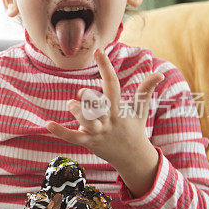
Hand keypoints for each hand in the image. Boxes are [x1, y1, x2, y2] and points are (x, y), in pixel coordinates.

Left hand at [44, 48, 162, 193]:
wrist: (133, 157)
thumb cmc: (134, 128)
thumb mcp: (140, 109)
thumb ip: (145, 90)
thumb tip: (159, 73)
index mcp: (118, 108)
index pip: (113, 85)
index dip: (106, 67)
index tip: (99, 51)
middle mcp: (108, 119)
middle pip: (99, 108)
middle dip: (92, 101)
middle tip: (83, 91)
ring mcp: (98, 132)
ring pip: (87, 123)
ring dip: (79, 115)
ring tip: (70, 104)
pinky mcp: (89, 142)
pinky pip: (73, 137)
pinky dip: (61, 132)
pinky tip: (48, 124)